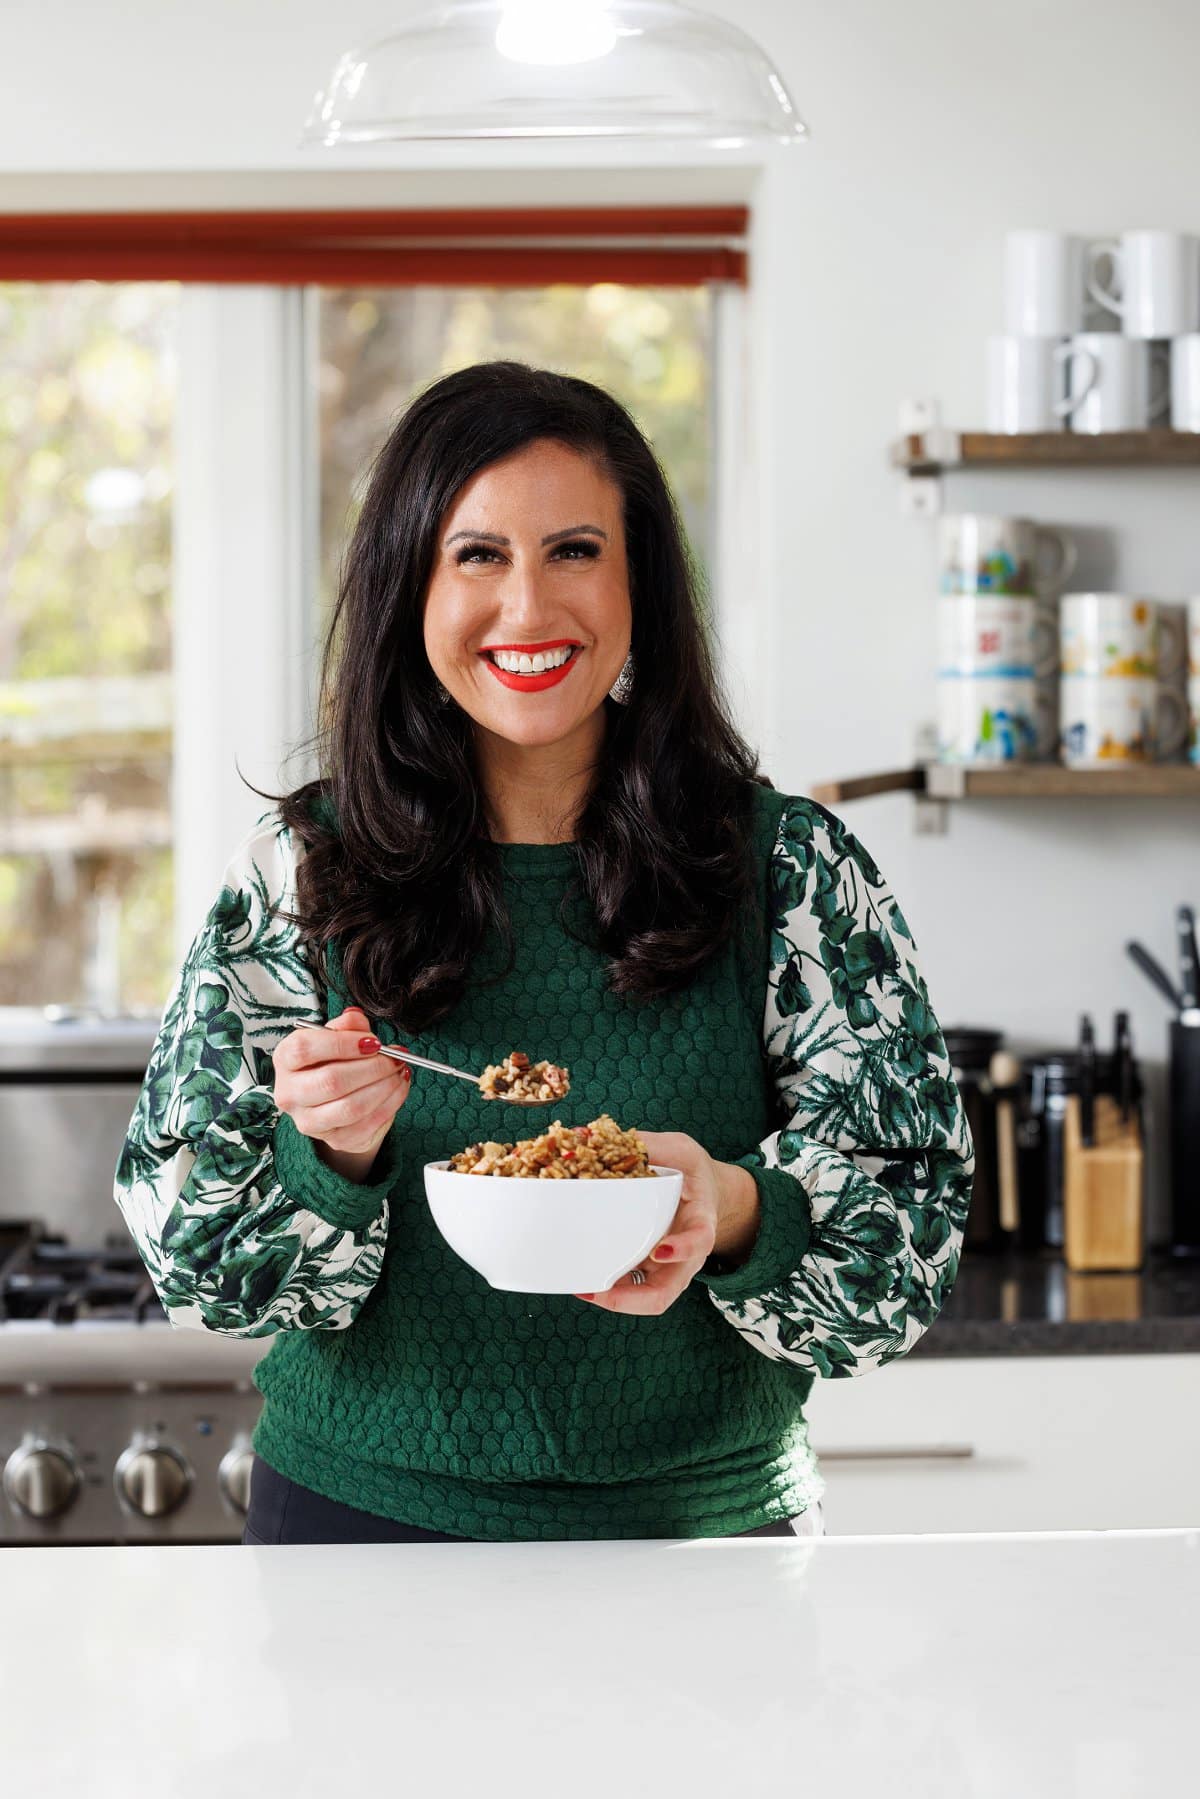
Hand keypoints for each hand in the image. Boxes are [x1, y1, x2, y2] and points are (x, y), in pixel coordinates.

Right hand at [272, 1006, 411, 1180]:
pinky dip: (390, 1105)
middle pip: (331, 1081)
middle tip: (394, 1058)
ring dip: (384, 1088)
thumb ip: (347, 1024)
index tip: (373, 1042)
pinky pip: (366, 1125)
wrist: (335, 1098)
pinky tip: (399, 1088)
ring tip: (399, 1072)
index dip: (342, 1044)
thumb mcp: (338, 1035)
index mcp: (285, 1059)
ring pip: (350, 1107)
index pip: (305, 1049)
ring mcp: (309, 1121)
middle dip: (372, 1068)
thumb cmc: (334, 1059)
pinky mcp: (334, 1139)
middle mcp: (289, 1093)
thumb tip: (357, 1019)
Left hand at [573, 1131, 759, 1314]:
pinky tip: (584, 1276)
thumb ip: (649, 1145)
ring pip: (646, 1299)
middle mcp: (686, 1255)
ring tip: (582, 1288)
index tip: (659, 1251)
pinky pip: (633, 1287)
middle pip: (665, 1293)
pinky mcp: (651, 1269)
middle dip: (631, 1300)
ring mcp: (669, 1267)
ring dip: (615, 1300)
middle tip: (598, 1290)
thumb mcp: (680, 1150)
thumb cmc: (693, 1172)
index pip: (699, 1241)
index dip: (682, 1249)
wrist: (706, 1192)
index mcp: (701, 1221)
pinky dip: (611, 1288)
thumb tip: (593, 1134)